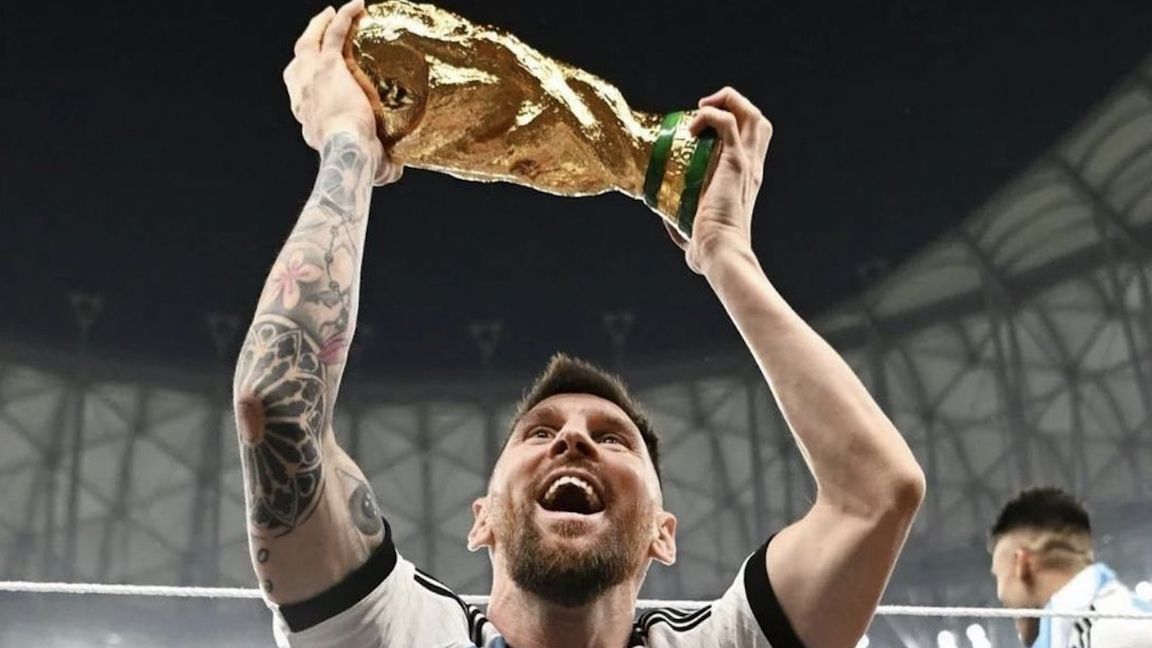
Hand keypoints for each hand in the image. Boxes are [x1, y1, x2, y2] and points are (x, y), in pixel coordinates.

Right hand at [283, 0, 401, 184]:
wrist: (350, 150)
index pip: (305, 97)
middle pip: (298, 64)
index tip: (324, 77)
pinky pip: (334, 33)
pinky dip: (343, 17)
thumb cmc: (358, 163)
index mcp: (309, 120)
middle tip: (320, 33)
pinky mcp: (329, 65)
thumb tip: (395, 171)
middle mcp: (303, 97)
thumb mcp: (370, 167)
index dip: (311, 85)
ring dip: (319, 25)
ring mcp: (312, 78)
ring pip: (309, 43)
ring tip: (331, 13)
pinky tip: (357, 5)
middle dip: (307, 47)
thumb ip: (382, 166)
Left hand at [664, 87, 771, 274]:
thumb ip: (685, 226)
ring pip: (750, 113)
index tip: (703, 129)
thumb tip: (667, 223)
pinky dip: (710, 114)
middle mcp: (752, 168)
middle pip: (758, 120)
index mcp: (747, 180)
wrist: (721, 253)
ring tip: (701, 109)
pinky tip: (691, 127)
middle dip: (733, 104)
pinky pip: (727, 121)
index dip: (733, 124)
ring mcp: (746, 163)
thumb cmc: (710, 251)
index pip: (753, 140)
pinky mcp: (735, 162)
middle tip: (703, 112)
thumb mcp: (697, 232)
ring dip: (726, 101)